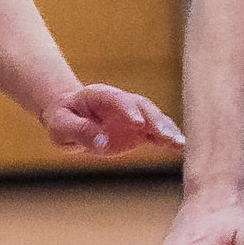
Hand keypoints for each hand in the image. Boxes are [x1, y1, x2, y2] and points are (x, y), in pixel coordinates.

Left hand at [41, 83, 183, 157]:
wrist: (69, 119)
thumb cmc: (62, 119)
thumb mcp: (61, 126)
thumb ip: (80, 131)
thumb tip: (101, 142)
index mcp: (100, 95)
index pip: (117, 99)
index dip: (128, 109)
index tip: (137, 122)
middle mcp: (121, 103)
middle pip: (142, 106)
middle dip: (154, 120)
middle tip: (164, 135)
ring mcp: (132, 116)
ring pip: (154, 119)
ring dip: (167, 130)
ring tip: (179, 144)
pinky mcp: (139, 131)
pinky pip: (156, 134)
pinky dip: (169, 140)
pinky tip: (182, 148)